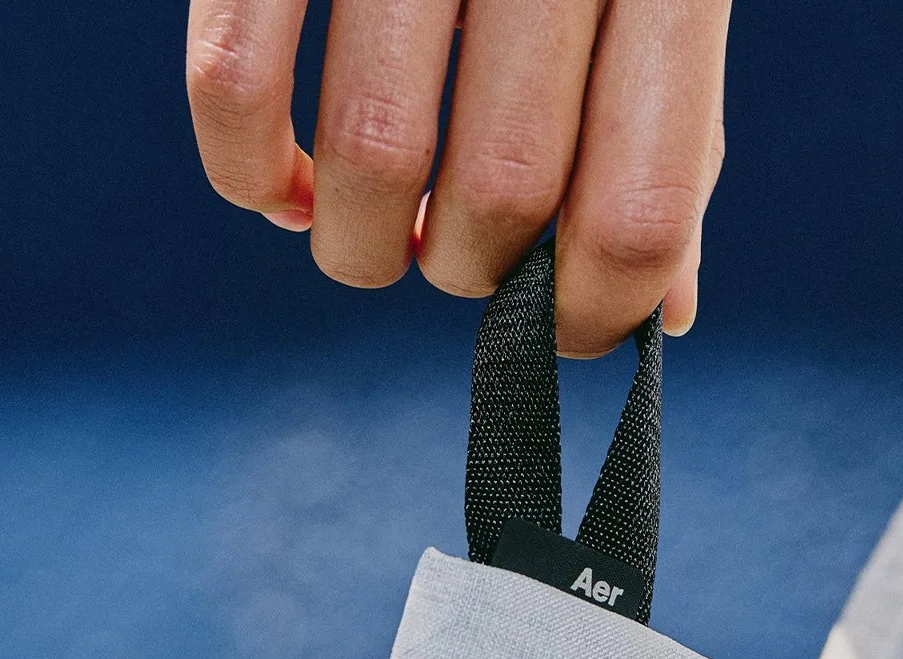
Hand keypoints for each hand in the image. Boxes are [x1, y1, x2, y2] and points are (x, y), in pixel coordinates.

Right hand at [186, 0, 728, 355]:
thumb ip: (669, 133)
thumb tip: (666, 313)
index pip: (640, 204)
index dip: (601, 312)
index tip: (566, 330)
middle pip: (500, 198)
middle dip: (471, 276)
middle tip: (457, 253)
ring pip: (371, 162)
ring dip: (363, 249)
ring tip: (372, 235)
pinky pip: (233, 84)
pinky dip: (249, 175)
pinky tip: (284, 190)